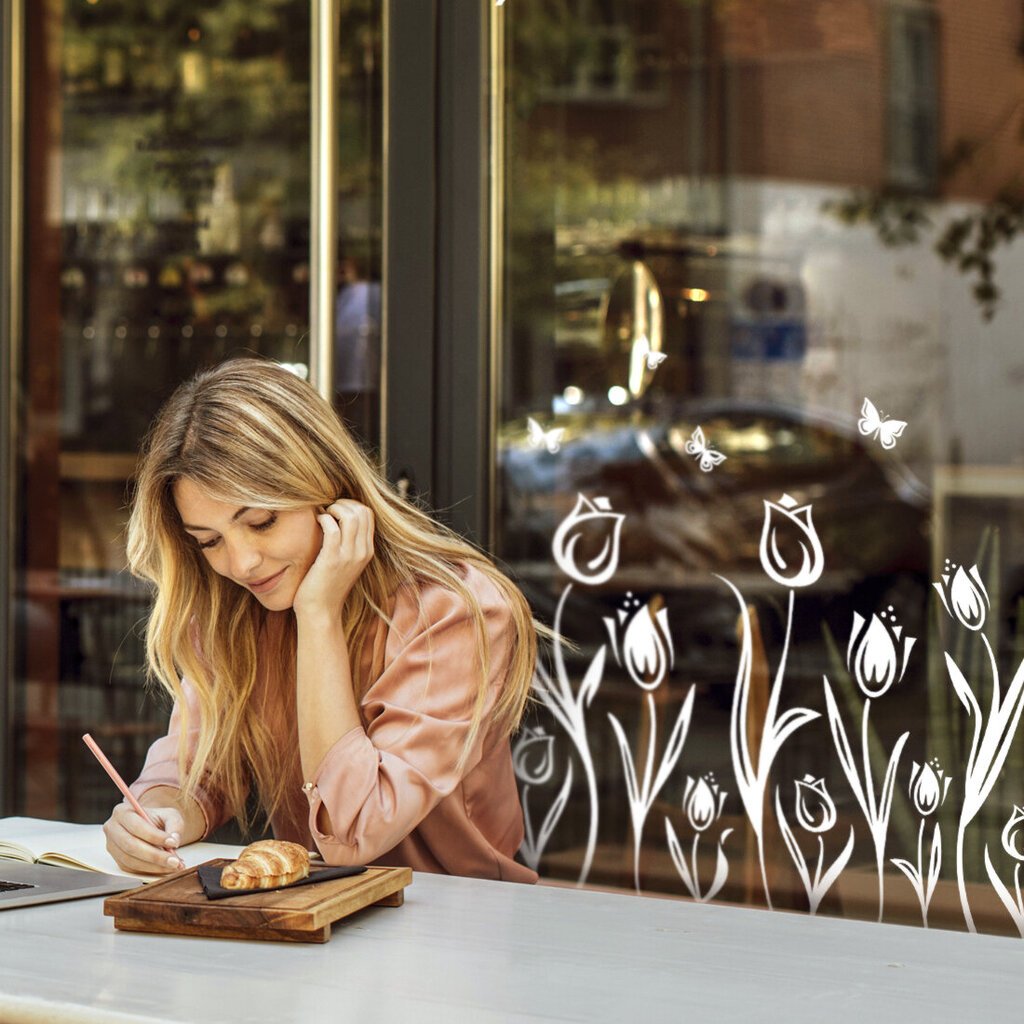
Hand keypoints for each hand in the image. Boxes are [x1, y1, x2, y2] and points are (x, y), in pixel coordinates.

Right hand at [102, 803, 187, 874]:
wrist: (150, 826)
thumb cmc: (158, 819)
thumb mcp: (170, 815)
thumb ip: (174, 825)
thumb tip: (174, 841)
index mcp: (122, 812)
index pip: (137, 827)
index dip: (155, 837)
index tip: (173, 843)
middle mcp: (113, 829)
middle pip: (131, 846)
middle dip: (155, 856)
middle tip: (174, 861)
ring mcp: (112, 846)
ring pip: (131, 861)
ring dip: (154, 866)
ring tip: (173, 865)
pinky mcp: (117, 860)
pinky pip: (131, 869)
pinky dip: (150, 871)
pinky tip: (164, 868)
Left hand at [292, 499, 374, 622]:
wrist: (320, 612)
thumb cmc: (326, 586)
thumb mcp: (345, 563)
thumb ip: (347, 544)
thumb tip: (337, 519)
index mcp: (367, 551)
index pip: (368, 514)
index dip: (351, 505)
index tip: (336, 509)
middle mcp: (362, 552)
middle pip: (362, 511)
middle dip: (343, 503)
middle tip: (328, 509)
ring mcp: (349, 556)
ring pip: (351, 517)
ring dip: (334, 509)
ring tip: (323, 515)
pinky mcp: (332, 560)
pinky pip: (332, 528)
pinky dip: (323, 519)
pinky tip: (316, 521)